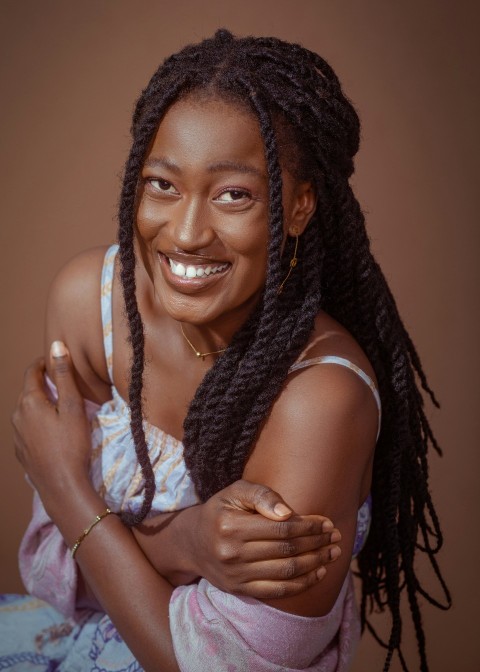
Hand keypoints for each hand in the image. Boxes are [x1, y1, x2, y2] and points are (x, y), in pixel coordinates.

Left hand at [12, 341, 91, 516]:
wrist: (61, 486)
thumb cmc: (71, 444)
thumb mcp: (72, 406)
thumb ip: (64, 375)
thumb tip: (56, 345)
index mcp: (29, 401)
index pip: (32, 372)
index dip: (45, 363)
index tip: (58, 361)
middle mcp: (17, 415)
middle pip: (29, 391)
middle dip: (45, 384)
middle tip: (66, 384)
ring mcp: (16, 435)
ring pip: (27, 410)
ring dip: (42, 404)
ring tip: (62, 408)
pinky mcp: (20, 450)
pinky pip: (27, 427)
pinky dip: (38, 422)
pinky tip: (53, 431)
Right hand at [182, 479, 341, 598]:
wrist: (192, 542)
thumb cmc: (221, 510)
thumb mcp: (235, 492)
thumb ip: (261, 495)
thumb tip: (288, 513)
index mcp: (231, 525)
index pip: (281, 528)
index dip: (309, 526)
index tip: (327, 522)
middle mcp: (232, 553)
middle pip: (287, 550)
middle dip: (317, 543)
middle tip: (336, 536)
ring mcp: (236, 575)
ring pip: (286, 571)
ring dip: (316, 563)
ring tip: (333, 553)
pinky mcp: (240, 590)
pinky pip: (278, 592)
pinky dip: (303, 584)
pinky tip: (319, 573)